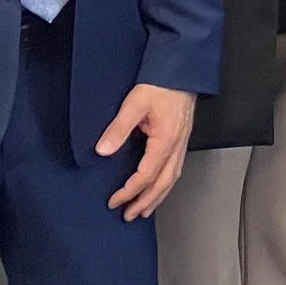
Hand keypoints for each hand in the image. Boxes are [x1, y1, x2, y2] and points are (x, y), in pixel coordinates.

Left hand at [99, 85, 195, 219]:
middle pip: (163, 183)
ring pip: (172, 178)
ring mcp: (182, 142)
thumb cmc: (160, 84)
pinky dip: (165, 184)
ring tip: (144, 210)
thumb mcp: (134, 103)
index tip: (114, 200)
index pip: (147, 174)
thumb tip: (103, 150)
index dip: (130, 191)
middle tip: (129, 216)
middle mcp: (177, 145)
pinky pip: (175, 168)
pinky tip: (158, 187)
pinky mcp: (181, 138)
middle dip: (145, 202)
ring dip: (157, 197)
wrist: (182, 69)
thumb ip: (118, 128)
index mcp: (165, 139)